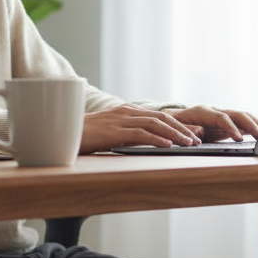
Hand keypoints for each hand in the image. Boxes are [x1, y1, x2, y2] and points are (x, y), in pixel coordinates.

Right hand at [80, 104, 201, 153]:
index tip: (193, 134)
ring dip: (174, 134)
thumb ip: (125, 136)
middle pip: (161, 118)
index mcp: (126, 112)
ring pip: (155, 125)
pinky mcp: (114, 131)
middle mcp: (126, 112)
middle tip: (198, 139)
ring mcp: (120, 120)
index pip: (158, 117)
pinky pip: (140, 134)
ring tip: (189, 143)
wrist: (59, 133)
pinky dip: (157, 139)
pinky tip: (168, 146)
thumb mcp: (109, 134)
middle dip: (182, 129)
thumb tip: (140, 145)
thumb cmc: (83, 137)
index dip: (178, 125)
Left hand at [165, 105, 257, 142]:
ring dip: (256, 124)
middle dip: (251, 124)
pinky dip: (254, 128)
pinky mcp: (227, 123)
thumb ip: (189, 131)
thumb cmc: (175, 127)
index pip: (222, 118)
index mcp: (203, 112)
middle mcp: (216, 111)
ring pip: (243, 116)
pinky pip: (243, 123)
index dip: (231, 128)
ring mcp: (223, 116)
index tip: (239, 139)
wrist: (174, 121)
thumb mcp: (177, 129)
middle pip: (238, 114)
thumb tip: (200, 133)